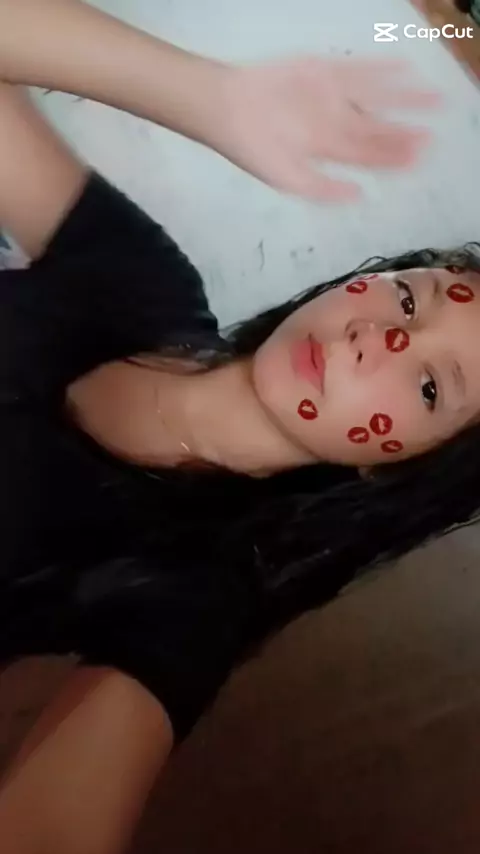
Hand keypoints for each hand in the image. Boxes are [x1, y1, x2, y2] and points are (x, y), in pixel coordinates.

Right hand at [214, 56, 440, 201]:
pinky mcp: (324, 71)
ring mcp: (332, 97)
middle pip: (378, 129)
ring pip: (375, 98)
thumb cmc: (252, 149)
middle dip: (405, 133)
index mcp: (328, 150)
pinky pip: (357, 70)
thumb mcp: (287, 179)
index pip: (369, 156)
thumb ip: (323, 189)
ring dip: (403, 99)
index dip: (395, 157)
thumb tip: (359, 196)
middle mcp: (335, 123)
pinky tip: (403, 69)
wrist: (226, 109)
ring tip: (432, 99)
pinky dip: (379, 69)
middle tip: (433, 133)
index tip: (420, 157)